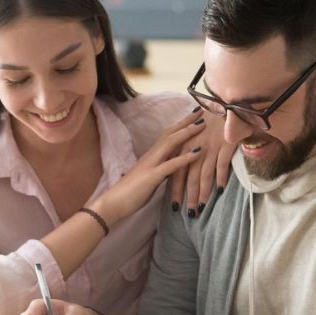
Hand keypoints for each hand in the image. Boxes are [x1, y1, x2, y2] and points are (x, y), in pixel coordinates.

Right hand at [89, 110, 204, 224]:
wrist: (112, 204)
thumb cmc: (130, 194)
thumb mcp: (149, 178)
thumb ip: (160, 171)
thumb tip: (172, 168)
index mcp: (150, 156)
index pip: (167, 135)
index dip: (180, 124)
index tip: (193, 116)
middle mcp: (151, 156)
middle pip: (170, 133)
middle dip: (186, 121)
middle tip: (202, 110)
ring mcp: (151, 165)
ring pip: (170, 143)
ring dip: (187, 133)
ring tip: (202, 124)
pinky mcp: (152, 177)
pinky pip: (171, 165)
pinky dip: (186, 157)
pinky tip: (199, 152)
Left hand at [170, 110, 233, 216]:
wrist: (224, 103)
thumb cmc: (209, 121)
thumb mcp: (193, 136)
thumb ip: (187, 152)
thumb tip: (183, 171)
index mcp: (183, 146)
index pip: (176, 172)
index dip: (175, 190)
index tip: (174, 206)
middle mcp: (194, 148)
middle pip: (189, 177)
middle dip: (188, 197)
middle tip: (189, 214)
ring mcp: (209, 147)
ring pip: (204, 175)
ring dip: (203, 193)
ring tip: (202, 207)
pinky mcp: (224, 145)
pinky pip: (222, 165)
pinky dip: (221, 178)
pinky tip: (220, 190)